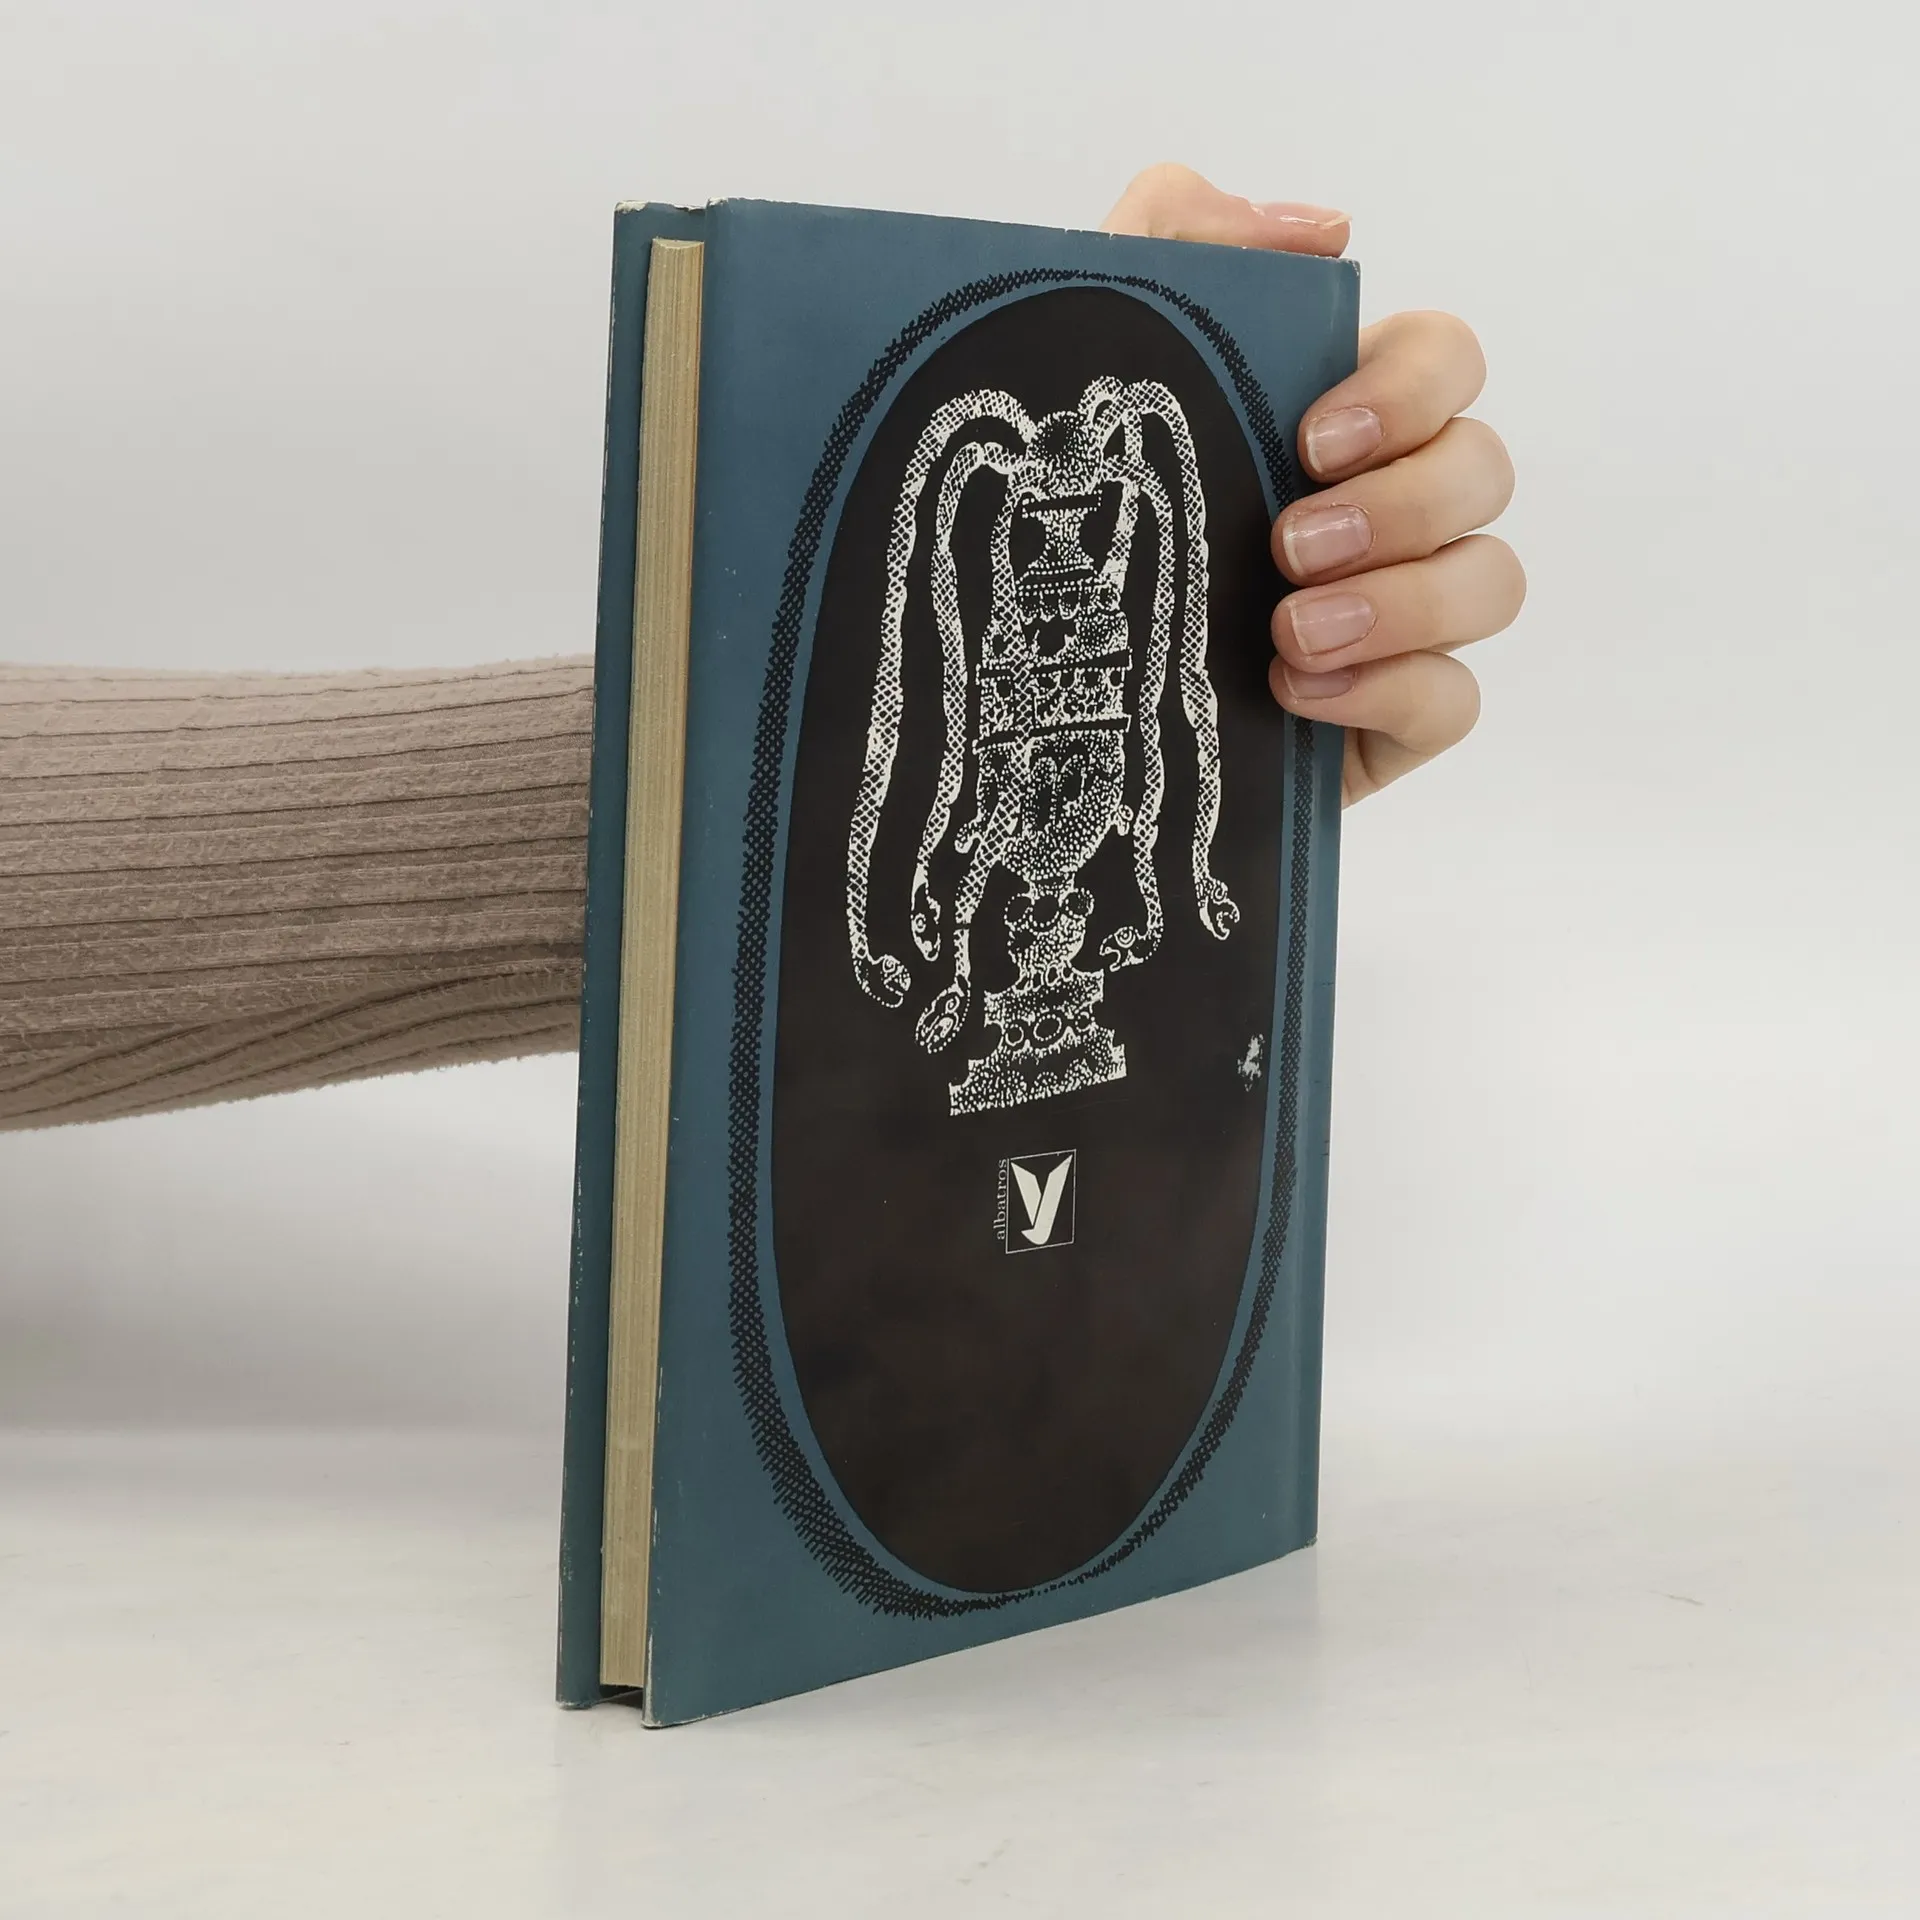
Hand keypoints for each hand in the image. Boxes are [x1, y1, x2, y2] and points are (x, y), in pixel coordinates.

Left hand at [1104, 165, 1523, 804]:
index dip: (1411, 389)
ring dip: (1406, 603)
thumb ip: (1175, 237)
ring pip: (1492, 582)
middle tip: (1290, 546)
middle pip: (1484, 469)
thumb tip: (1325, 229)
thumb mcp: (1084, 357)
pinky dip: (1391, 692)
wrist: (1039, 690)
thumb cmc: (1072, 522)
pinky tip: (1299, 694)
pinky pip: (1455, 700)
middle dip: (1402, 505)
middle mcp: (1387, 509)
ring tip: (1291, 631)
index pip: (1445, 361)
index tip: (1313, 439)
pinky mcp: (1390, 716)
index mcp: (1335, 420)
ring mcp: (1400, 618)